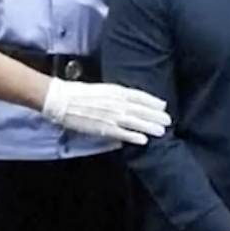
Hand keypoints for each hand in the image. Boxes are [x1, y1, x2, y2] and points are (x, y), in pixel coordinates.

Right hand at [41, 80, 171, 144]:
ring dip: (150, 126)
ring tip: (162, 131)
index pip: (140, 96)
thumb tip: (130, 101)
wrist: (60, 99)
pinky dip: (134, 137)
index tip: (164, 105)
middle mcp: (117, 103)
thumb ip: (117, 95)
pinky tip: (144, 141)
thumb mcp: (102, 89)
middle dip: (156, 115)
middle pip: (142, 110)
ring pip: (136, 122)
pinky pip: (122, 133)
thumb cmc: (78, 92)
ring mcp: (111, 116)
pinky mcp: (103, 128)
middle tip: (168, 120)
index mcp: (116, 91)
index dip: (153, 102)